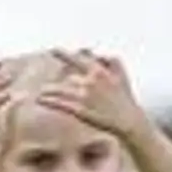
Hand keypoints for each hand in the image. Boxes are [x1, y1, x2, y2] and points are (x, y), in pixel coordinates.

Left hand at [34, 50, 148, 140]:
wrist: (131, 122)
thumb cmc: (126, 101)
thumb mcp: (122, 76)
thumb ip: (111, 62)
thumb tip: (100, 54)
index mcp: (100, 72)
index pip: (79, 59)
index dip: (65, 54)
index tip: (53, 50)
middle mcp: (90, 81)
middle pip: (67, 78)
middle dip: (57, 80)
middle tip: (45, 83)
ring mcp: (85, 96)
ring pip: (59, 90)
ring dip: (48, 91)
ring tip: (41, 94)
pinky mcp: (80, 111)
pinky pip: (60, 104)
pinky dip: (49, 101)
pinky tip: (41, 100)